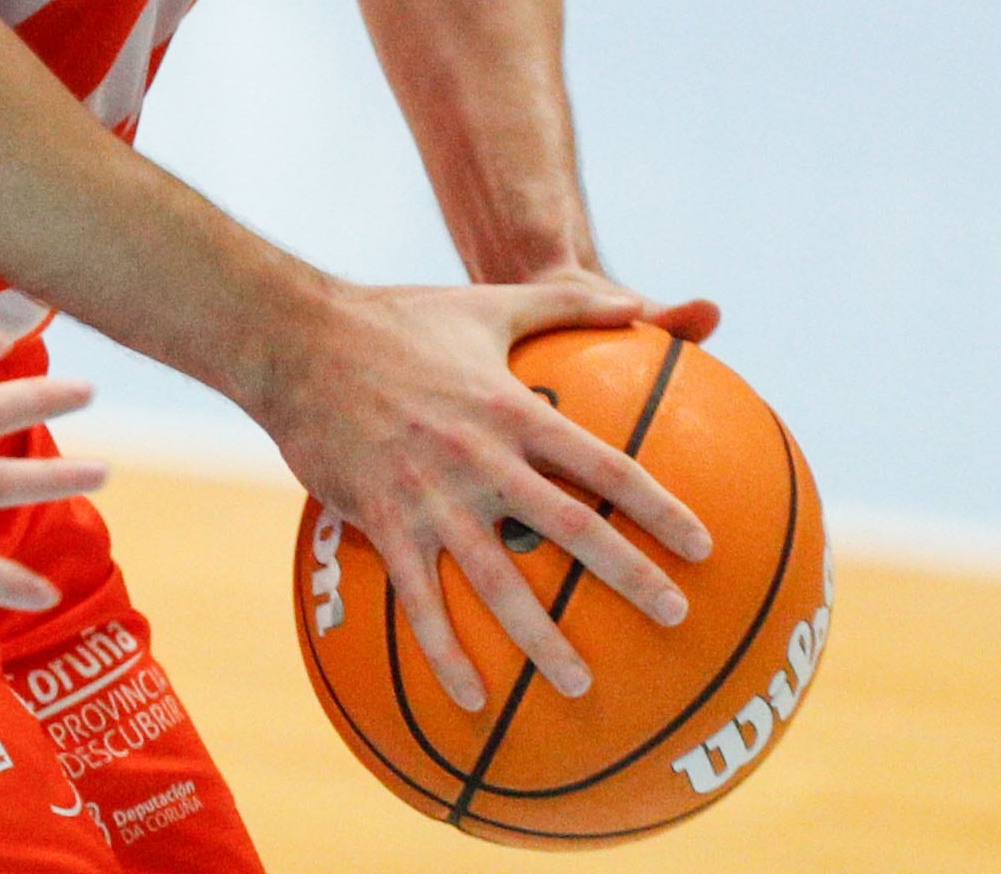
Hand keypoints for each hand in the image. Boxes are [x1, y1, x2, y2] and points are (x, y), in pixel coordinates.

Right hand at [259, 272, 711, 712]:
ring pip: (496, 579)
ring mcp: (430, 495)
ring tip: (580, 684)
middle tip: (676, 617)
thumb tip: (641, 302)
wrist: (297, 338)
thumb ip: (566, 303)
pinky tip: (471, 698)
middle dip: (628, 576)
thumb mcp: (489, 303)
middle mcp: (480, 458)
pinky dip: (445, 651)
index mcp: (513, 409)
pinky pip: (419, 599)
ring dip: (541, 637)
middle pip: (569, 528)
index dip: (659, 507)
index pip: (604, 465)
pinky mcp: (382, 520)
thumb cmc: (397, 318)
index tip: (703, 547)